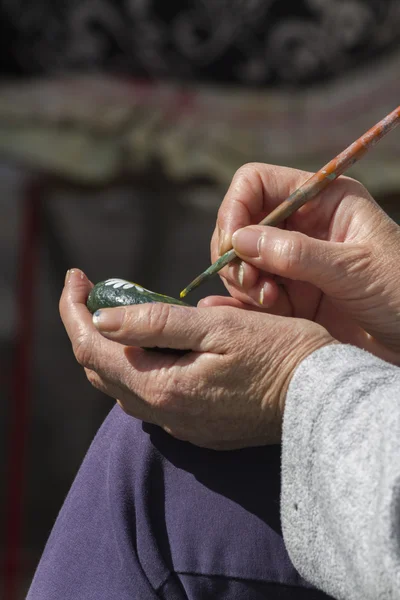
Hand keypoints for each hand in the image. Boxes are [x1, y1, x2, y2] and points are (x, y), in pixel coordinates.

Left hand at [60, 269, 332, 448]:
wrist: (325, 398)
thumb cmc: (280, 352)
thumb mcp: (218, 326)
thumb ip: (156, 323)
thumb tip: (101, 319)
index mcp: (163, 388)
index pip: (92, 349)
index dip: (74, 310)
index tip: (75, 276)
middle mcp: (166, 415)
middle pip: (101, 371)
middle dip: (86, 328)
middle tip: (91, 291)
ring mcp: (182, 425)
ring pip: (123, 386)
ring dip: (111, 349)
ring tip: (118, 312)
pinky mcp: (199, 427)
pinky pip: (151, 397)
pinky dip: (138, 367)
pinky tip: (153, 346)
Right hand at [212, 163, 399, 362]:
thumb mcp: (354, 269)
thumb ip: (296, 254)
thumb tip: (238, 240)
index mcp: (323, 201)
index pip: (257, 183)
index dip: (236, 208)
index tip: (231, 245)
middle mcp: (302, 226)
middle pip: (241, 223)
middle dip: (236, 253)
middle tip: (251, 284)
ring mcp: (292, 262)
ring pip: (241, 260)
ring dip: (243, 282)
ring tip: (269, 303)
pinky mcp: (289, 294)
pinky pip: (251, 292)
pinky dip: (248, 303)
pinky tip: (267, 313)